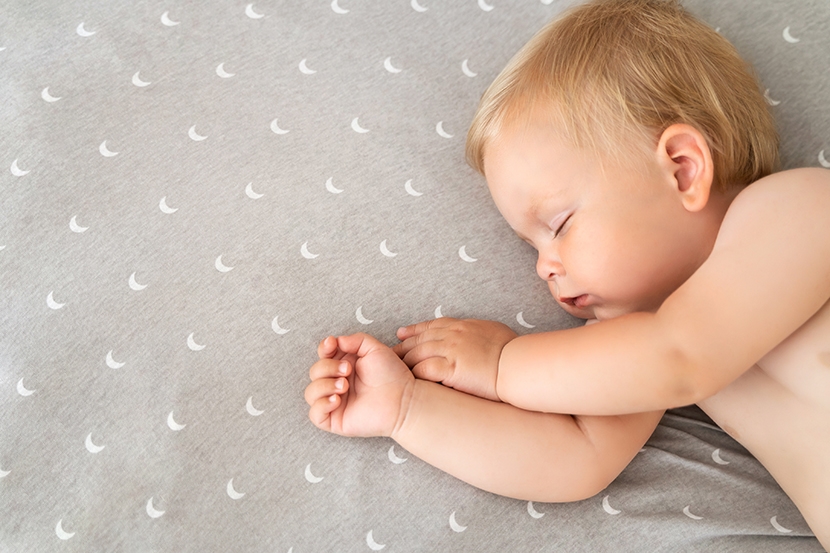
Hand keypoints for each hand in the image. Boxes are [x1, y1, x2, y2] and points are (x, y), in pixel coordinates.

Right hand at [306, 333, 414, 437]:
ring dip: (324, 385)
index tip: (332, 343)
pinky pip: (314, 414)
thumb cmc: (392, 375)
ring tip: (344, 386)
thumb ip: (355, 340)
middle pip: (315, 371)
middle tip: (348, 370)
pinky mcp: (335, 419)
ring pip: (310, 392)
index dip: (323, 348)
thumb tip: (336, 340)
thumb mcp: (375, 348)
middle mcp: (337, 382)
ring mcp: (334, 402)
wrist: (403, 399)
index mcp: (344, 365)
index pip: (323, 355)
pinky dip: (321, 405)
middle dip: (328, 367)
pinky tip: (337, 400)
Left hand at [393, 318, 516, 401]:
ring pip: (417, 353)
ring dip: (403, 362)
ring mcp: (450, 350)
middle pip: (419, 339)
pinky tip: (405, 380)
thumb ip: (479, 333)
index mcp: (463, 326)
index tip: (401, 333)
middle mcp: (453, 335)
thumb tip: (476, 336)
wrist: (518, 364)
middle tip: (389, 355)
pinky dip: (413, 374)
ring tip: (392, 370)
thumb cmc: (512, 351)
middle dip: (402, 347)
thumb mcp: (494, 332)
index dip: (414, 330)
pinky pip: (424, 370)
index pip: (431, 325)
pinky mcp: (450, 368)